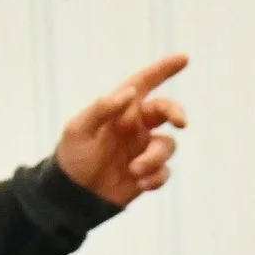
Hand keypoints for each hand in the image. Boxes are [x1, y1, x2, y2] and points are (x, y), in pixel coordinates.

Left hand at [55, 53, 188, 208]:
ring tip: (134, 170)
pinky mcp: (147, 174)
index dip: (164, 69)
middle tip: (181, 122)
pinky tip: (138, 183)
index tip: (184, 58)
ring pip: (167, 145)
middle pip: (166, 110)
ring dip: (154, 157)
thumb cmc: (71, 158)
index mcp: (120, 110)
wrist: (71, 196)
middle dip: (176, 113)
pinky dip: (155, 177)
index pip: (144, 83)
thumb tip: (131, 93)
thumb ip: (102, 108)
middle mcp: (136, 126)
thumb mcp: (78, 130)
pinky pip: (163, 172)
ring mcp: (143, 150)